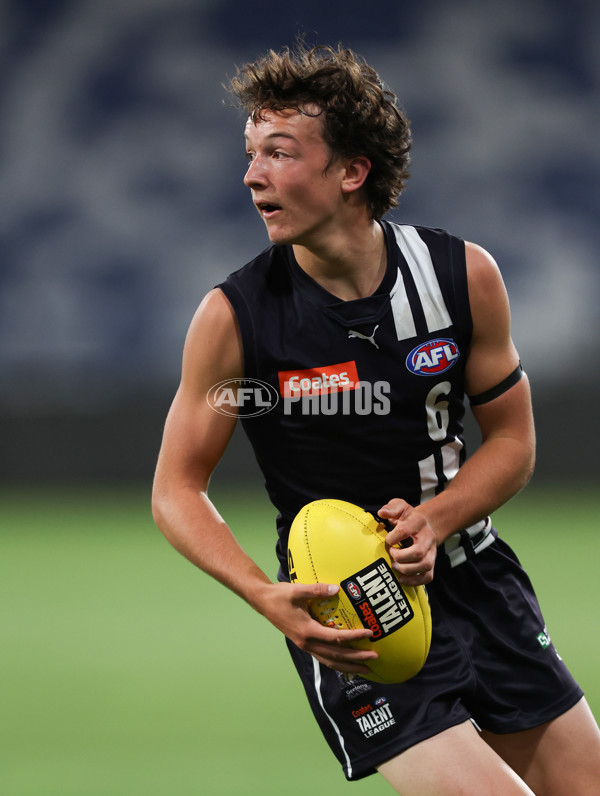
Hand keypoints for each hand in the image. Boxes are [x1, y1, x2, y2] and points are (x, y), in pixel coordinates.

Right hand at [258, 581, 377, 674]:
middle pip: (336, 656)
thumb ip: (317, 590)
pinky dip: (337, 663)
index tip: (369, 633)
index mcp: (307, 631)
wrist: (264, 602)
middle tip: (375, 657)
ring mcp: (305, 645)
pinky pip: (324, 658)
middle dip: (356, 658)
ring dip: (349, 666)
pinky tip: (346, 663)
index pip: (336, 638)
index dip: (354, 637)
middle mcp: (307, 643)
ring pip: (330, 661)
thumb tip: (336, 589)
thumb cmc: (280, 596)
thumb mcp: (298, 590)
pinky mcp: (305, 644)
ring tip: (366, 668)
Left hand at [378, 498, 437, 585]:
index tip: (388, 540)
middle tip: (391, 554)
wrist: (426, 525)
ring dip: (407, 570)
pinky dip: (414, 581)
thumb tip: (381, 513)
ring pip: (425, 565)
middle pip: (418, 552)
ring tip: (395, 567)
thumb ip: (391, 507)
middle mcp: (428, 537)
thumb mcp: (400, 506)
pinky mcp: (431, 563)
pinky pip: (427, 576)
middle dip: (401, 557)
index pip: (405, 530)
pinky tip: (401, 579)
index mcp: (418, 522)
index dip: (393, 537)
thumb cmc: (408, 517)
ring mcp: (431, 551)